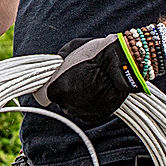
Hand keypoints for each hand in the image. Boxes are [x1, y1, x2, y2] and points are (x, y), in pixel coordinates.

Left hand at [33, 34, 147, 125]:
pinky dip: (91, 105)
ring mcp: (82, 111)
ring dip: (78, 99)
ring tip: (91, 83)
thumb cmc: (96, 53)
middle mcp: (67, 104)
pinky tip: (98, 91)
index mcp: (56, 88)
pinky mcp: (96, 116)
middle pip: (59, 101)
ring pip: (74, 108)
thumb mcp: (71, 49)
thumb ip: (60, 60)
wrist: (123, 63)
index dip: (48, 88)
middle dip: (65, 92)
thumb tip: (58, 63)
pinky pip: (87, 112)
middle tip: (77, 79)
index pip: (42, 96)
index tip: (53, 83)